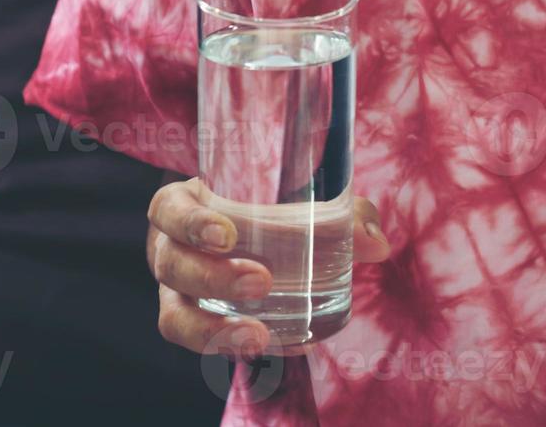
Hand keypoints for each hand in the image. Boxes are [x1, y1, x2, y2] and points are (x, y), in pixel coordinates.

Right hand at [146, 176, 390, 357]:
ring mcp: (177, 292)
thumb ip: (343, 214)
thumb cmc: (268, 205)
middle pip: (172, 267)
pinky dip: (239, 347)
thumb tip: (377, 244)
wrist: (249, 234)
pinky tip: (284, 347)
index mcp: (183, 206)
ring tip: (258, 337)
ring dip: (214, 330)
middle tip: (261, 282)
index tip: (227, 234)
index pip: (168, 210)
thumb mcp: (301, 198)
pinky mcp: (195, 323)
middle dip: (213, 278)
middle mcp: (171, 249)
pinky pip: (205, 344)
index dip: (190, 223)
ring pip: (176, 317)